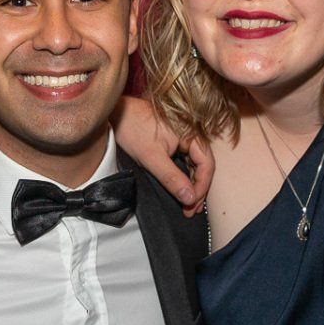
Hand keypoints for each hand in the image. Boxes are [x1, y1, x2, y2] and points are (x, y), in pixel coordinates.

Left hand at [112, 95, 213, 214]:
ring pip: (195, 165)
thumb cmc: (133, 129)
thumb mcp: (151, 157)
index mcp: (192, 133)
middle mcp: (192, 134)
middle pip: (203, 166)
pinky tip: (181, 190)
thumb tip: (189, 198)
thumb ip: (172, 178)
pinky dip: (184, 177)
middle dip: (198, 190)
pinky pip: (186, 161)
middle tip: (190, 211)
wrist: (117, 113)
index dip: (202, 187)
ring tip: (187, 206)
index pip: (207, 164)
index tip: (193, 205)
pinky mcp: (175, 142)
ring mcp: (184, 138)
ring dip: (192, 185)